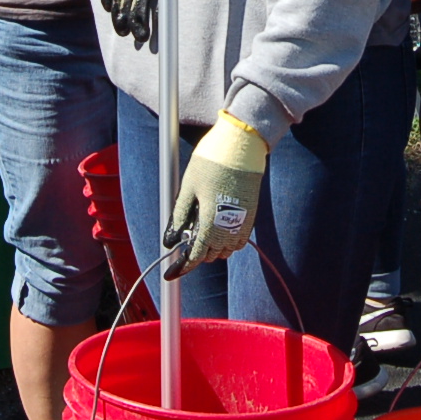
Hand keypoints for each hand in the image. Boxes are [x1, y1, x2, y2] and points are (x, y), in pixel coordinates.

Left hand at [164, 111, 268, 278]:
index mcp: (211, 222)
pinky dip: (226, 240)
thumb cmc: (211, 162)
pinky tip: (215, 227)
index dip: (182, 267)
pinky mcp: (251, 214)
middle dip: (195, 255)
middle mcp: (229, 227)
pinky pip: (238, 239)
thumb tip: (169, 240)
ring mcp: (243, 221)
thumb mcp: (187, 189)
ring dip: (211, 248)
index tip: (171, 273)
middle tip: (182, 241)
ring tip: (198, 232)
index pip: (196, 256)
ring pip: (226, 250)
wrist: (241, 146)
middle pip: (211, 255)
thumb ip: (179, 217)